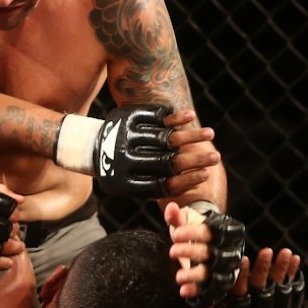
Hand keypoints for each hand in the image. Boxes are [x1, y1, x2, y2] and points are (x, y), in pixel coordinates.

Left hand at [55, 106, 219, 197]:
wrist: (90, 144)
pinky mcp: (128, 117)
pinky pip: (154, 117)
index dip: (186, 180)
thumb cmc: (120, 169)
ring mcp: (126, 136)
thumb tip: (191, 191)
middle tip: (216, 158)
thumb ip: (154, 187)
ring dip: (189, 135)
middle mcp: (124, 159)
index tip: (206, 176)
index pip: (160, 184)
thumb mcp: (129, 183)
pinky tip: (190, 117)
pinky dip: (173, 117)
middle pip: (166, 162)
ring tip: (210, 134)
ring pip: (164, 138)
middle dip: (194, 160)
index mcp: (124, 182)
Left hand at [166, 202, 244, 304]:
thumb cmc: (192, 230)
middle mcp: (230, 251)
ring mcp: (225, 269)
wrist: (199, 243)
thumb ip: (177, 216)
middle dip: (191, 252)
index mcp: (225, 232)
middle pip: (213, 253)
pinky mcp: (217, 283)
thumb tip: (171, 207)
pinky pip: (211, 290)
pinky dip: (198, 291)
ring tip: (179, 277)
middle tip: (172, 251)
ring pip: (214, 274)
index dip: (193, 233)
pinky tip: (184, 291)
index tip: (176, 234)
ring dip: (195, 275)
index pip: (211, 232)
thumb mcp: (185, 222)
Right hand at [202, 247, 303, 307]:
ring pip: (280, 291)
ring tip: (286, 251)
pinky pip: (294, 293)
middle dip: (264, 270)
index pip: (240, 293)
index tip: (242, 259)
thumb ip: (199, 301)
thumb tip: (182, 287)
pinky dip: (295, 275)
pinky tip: (296, 259)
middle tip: (266, 250)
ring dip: (283, 270)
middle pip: (262, 290)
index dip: (242, 276)